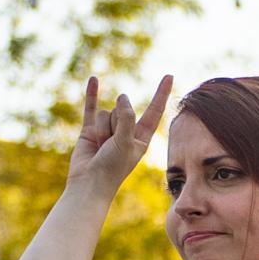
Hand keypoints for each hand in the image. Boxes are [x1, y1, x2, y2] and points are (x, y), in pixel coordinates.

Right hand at [67, 71, 172, 197]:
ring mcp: (108, 130)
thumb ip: (126, 118)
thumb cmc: (112, 168)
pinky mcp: (91, 130)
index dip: (161, 93)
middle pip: (122, 110)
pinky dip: (92, 94)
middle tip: (110, 146)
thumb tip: (122, 97)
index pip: (154, 110)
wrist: (89, 183)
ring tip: (100, 146)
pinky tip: (94, 79)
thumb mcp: (125, 142)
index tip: (169, 75)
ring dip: (101, 129)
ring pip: (106, 113)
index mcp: (141, 137)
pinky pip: (91, 108)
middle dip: (114, 125)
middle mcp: (126, 132)